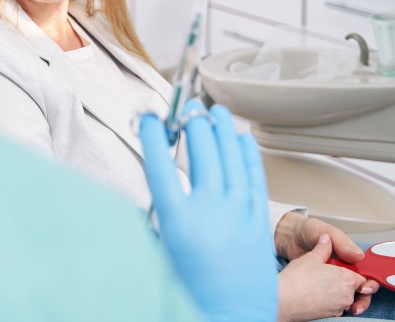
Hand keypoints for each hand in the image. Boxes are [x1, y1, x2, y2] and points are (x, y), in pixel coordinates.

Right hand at [139, 101, 277, 321]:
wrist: (228, 318)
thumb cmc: (190, 292)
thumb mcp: (160, 252)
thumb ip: (156, 216)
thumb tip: (156, 186)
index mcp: (177, 221)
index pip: (160, 165)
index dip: (154, 136)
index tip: (151, 119)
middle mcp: (210, 212)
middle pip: (201, 152)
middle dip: (193, 124)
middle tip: (187, 109)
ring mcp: (238, 214)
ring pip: (231, 158)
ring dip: (222, 131)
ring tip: (215, 112)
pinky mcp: (258, 221)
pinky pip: (254, 177)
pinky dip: (248, 154)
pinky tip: (243, 138)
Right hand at [277, 234, 374, 320]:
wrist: (283, 299)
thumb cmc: (297, 279)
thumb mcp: (311, 257)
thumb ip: (323, 248)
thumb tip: (326, 239)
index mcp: (347, 280)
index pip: (362, 278)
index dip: (355, 272)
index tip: (346, 268)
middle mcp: (347, 296)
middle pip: (355, 289)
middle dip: (346, 282)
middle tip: (331, 275)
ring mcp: (339, 308)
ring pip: (345, 298)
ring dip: (337, 291)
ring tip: (321, 283)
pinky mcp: (329, 315)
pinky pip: (335, 306)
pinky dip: (329, 299)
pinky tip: (316, 292)